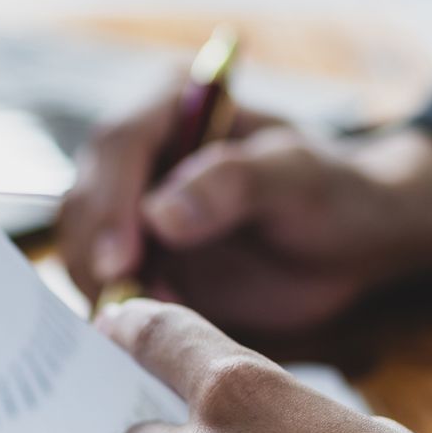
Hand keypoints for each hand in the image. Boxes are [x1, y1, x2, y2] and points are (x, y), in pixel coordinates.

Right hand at [57, 88, 431, 333]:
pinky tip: (151, 326)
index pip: (117, 146)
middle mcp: (138, 153)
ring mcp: (128, 207)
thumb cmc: (335, 195)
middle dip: (96, 255)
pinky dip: (116, 307)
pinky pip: (100, 283)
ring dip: (103, 287)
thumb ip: (235, 185)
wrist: (350, 242)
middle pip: (83, 200)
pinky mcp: (131, 255)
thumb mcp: (299, 180)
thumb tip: (160, 215)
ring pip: (81, 247)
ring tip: (155, 316)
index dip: (109, 205)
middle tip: (127, 304)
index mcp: (172, 106)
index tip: (120, 262)